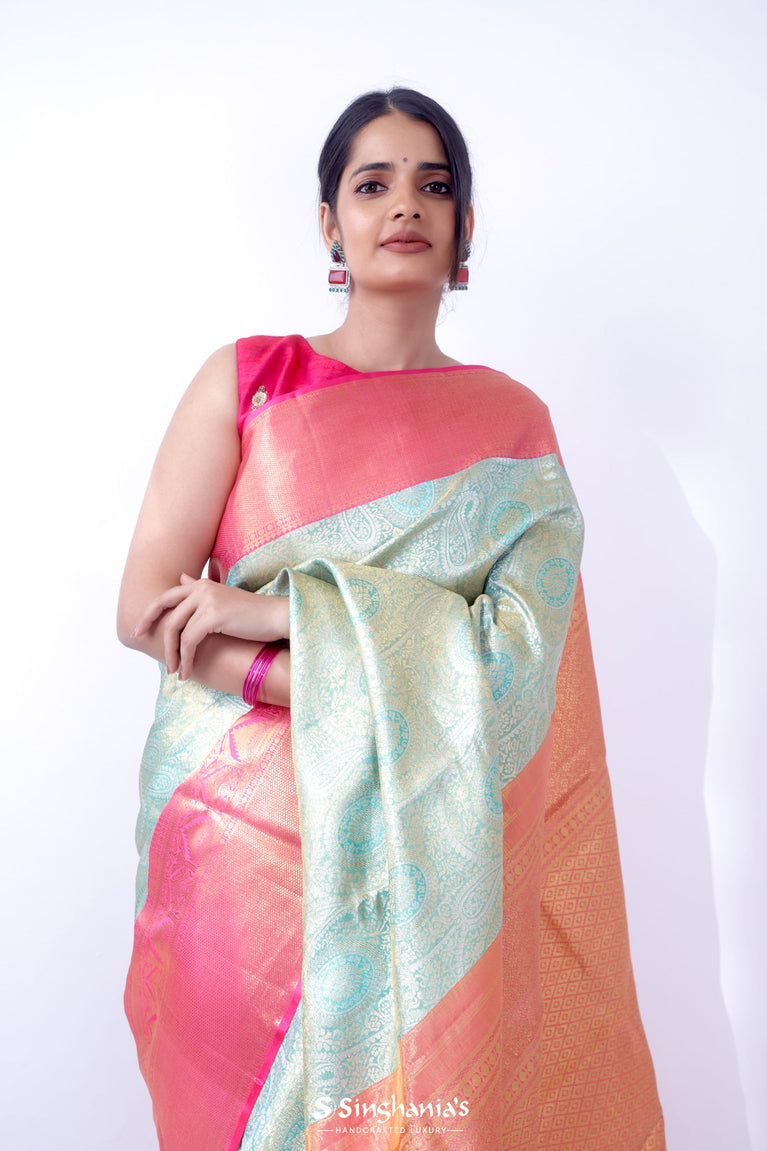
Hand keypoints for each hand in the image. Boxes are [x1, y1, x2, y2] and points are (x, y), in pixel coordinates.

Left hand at [132, 574, 288, 679]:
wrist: (277, 617)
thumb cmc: (254, 614)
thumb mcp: (223, 600)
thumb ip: (201, 591)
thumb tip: (182, 579)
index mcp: (202, 584)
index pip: (166, 596)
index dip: (149, 614)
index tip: (138, 630)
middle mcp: (201, 587)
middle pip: (166, 612)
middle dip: (157, 638)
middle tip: (161, 662)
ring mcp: (206, 599)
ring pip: (176, 630)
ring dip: (174, 655)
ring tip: (178, 673)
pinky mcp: (212, 615)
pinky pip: (189, 641)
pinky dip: (186, 659)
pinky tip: (188, 672)